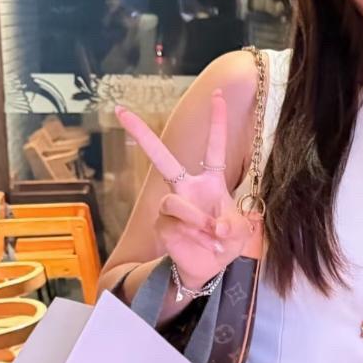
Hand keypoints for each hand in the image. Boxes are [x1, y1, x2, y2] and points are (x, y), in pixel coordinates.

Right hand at [116, 90, 253, 287]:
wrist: (207, 266)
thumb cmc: (225, 241)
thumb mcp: (241, 233)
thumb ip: (235, 225)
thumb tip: (217, 225)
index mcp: (211, 182)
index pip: (214, 148)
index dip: (217, 122)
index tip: (218, 95)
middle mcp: (187, 188)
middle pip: (161, 157)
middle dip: (141, 134)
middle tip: (121, 112)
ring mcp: (172, 205)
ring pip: (174, 201)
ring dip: (195, 216)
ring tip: (212, 231)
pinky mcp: (162, 224)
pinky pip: (173, 223)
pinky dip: (192, 234)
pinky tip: (201, 242)